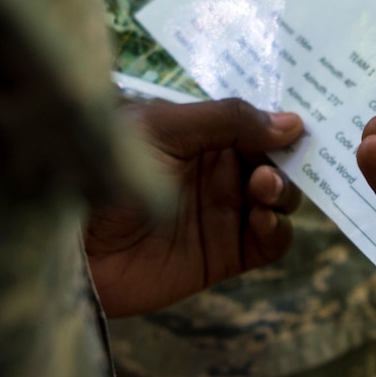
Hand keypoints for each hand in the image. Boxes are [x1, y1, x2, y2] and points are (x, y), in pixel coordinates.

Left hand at [85, 98, 303, 316]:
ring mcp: (222, 213)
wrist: (68, 244)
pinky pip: (270, 243)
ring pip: (280, 199)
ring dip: (285, 192)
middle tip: (269, 166)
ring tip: (264, 189)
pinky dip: (278, 231)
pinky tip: (262, 221)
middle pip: (277, 161)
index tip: (306, 126)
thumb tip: (292, 122)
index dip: (284, 123)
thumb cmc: (105, 171)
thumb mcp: (164, 128)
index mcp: (201, 133)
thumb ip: (228, 120)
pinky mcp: (222, 256)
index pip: (258, 124)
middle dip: (288, 160)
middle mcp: (216, 171)